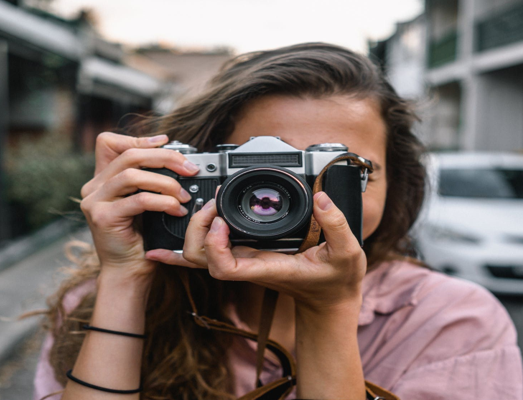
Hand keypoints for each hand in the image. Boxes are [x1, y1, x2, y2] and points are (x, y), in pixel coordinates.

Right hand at [79, 132, 199, 281]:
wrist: (128, 271)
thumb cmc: (141, 238)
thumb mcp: (145, 203)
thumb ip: (150, 180)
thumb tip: (178, 160)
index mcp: (102, 179)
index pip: (110, 143)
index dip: (138, 139)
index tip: (166, 141)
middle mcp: (93, 187)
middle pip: (129, 156)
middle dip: (165, 158)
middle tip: (189, 169)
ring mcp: (95, 201)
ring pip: (132, 175)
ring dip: (166, 182)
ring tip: (184, 195)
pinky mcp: (103, 217)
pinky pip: (138, 200)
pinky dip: (163, 202)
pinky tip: (176, 209)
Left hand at [145, 192, 365, 310]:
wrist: (330, 299)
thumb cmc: (336, 280)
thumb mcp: (348, 252)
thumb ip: (337, 225)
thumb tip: (321, 198)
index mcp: (268, 268)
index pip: (225, 267)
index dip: (214, 244)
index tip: (222, 220)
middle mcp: (249, 266)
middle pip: (200, 259)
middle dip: (197, 230)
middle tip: (214, 204)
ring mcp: (245, 262)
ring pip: (199, 256)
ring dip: (194, 230)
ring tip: (210, 204)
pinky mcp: (246, 256)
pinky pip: (211, 252)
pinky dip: (195, 239)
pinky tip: (175, 236)